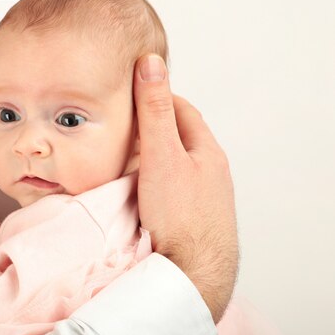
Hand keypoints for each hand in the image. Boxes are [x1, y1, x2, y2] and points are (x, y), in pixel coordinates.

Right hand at [133, 54, 237, 322]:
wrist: (193, 271)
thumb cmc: (180, 214)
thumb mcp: (162, 155)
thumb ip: (154, 110)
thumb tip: (150, 63)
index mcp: (207, 151)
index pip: (183, 110)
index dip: (158, 96)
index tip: (134, 91)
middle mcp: (210, 172)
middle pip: (180, 138)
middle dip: (154, 126)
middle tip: (124, 120)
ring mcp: (203, 196)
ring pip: (176, 165)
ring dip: (154, 155)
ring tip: (126, 152)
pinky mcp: (192, 217)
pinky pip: (172, 188)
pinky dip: (155, 180)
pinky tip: (139, 188)